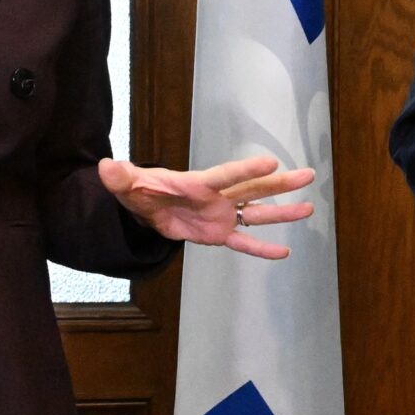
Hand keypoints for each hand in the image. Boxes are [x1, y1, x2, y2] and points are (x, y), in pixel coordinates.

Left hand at [97, 155, 314, 259]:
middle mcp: (216, 197)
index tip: (271, 161)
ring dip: (282, 212)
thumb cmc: (139, 191)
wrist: (144, 207)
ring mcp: (221, 215)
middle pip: (253, 189)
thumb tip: (106, 167)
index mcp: (198, 183)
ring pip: (256, 213)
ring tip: (309, 208)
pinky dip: (262, 248)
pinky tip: (284, 253)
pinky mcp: (218, 235)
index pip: (226, 175)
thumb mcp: (126, 185)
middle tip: (308, 174)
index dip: (247, 169)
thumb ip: (120, 177)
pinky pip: (243, 242)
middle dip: (279, 183)